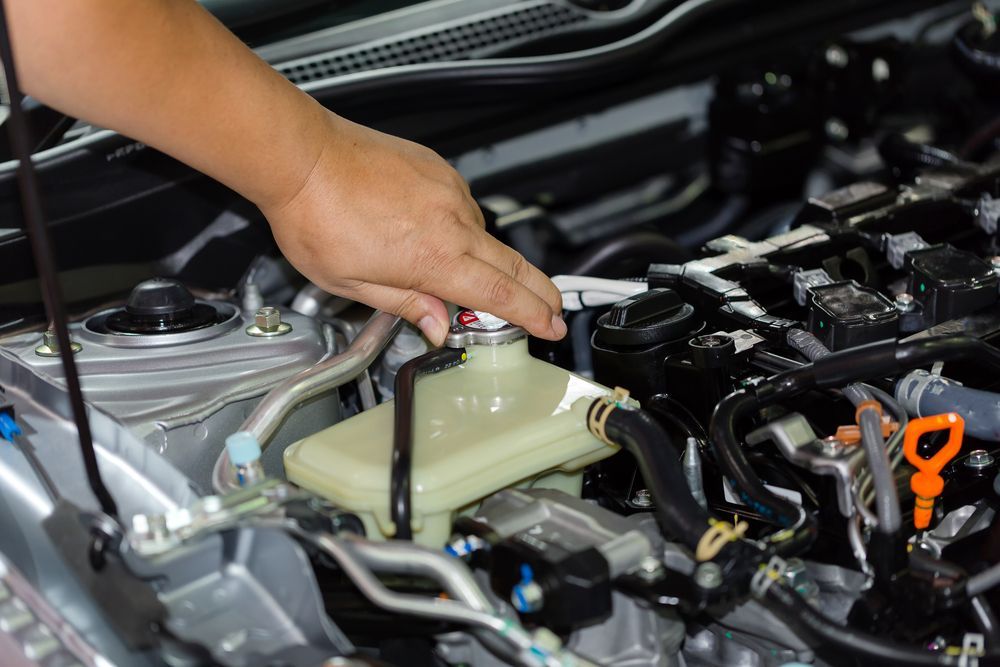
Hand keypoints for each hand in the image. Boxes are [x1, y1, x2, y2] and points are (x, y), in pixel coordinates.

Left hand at [260, 112, 565, 345]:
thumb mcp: (354, 284)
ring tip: (477, 277)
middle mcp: (451, 222)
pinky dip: (463, 227)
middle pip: (512, 264)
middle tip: (552, 308)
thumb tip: (438, 326)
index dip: (532, 314)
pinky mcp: (438, 170)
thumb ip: (407, 305)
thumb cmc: (316, 216)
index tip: (549, 325)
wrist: (302, 156)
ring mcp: (448, 192)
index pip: (500, 294)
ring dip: (491, 259)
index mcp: (434, 258)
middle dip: (539, 291)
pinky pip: (463, 206)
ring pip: (485, 235)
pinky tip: (442, 235)